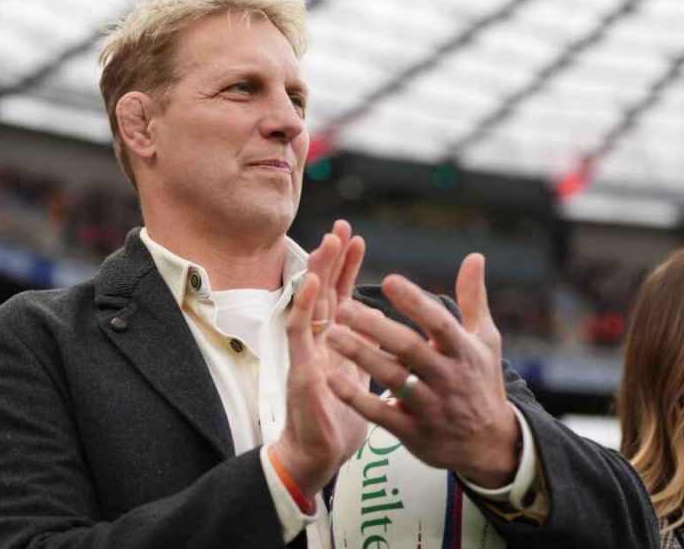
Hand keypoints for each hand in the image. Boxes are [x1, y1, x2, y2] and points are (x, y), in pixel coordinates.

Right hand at [274, 220, 368, 496]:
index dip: (347, 268)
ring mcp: (306, 352)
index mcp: (336, 342)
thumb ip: (369, 350)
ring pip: (308, 303)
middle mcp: (318, 341)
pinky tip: (311, 284)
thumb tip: (385, 327)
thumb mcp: (362, 377)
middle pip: (323, 291)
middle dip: (331, 259)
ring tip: (327, 244)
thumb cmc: (340, 420)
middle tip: (341, 228)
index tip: (357, 239)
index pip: (340, 296)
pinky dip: (303, 305)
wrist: (321, 455)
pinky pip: (298, 332)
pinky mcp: (298, 368)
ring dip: (317, 272)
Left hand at [325, 253, 520, 487]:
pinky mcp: (413, 431)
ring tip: (330, 334)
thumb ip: (473, 298)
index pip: (439, 323)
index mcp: (463, 350)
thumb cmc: (481, 381)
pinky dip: (356, 398)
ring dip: (360, 356)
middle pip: (409, 348)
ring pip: (392, 379)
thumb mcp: (485, 340)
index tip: (388, 280)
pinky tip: (331, 378)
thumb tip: (475, 256)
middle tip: (343, 307)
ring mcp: (430, 406)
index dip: (415, 302)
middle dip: (376, 328)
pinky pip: (380, 414)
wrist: (488, 444)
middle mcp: (447, 377)